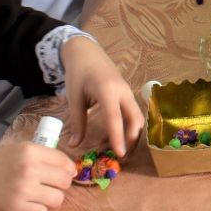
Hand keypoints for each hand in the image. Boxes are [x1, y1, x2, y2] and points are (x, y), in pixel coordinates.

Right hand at [0, 142, 73, 210]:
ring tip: (39, 197)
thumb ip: (36, 156)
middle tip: (50, 187)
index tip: (65, 173)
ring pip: (57, 199)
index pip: (64, 161)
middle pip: (64, 181)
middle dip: (61, 185)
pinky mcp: (15, 208)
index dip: (67, 169)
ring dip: (50, 200)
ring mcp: (24, 190)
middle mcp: (30, 169)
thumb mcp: (13, 149)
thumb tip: (61, 166)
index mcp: (30, 151)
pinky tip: (29, 207)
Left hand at [59, 34, 145, 155]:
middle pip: (135, 120)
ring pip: (136, 118)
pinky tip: (110, 138)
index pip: (115, 118)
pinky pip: (131, 114)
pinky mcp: (126, 94)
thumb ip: (76, 122)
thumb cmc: (78, 73)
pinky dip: (125, 128)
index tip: (120, 155)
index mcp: (108, 90)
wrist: (85, 52)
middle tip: (121, 158)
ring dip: (129, 136)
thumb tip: (74, 145)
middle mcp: (122, 92)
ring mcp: (127, 92)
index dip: (118, 137)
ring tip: (113, 151)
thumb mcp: (74, 97)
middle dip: (132, 140)